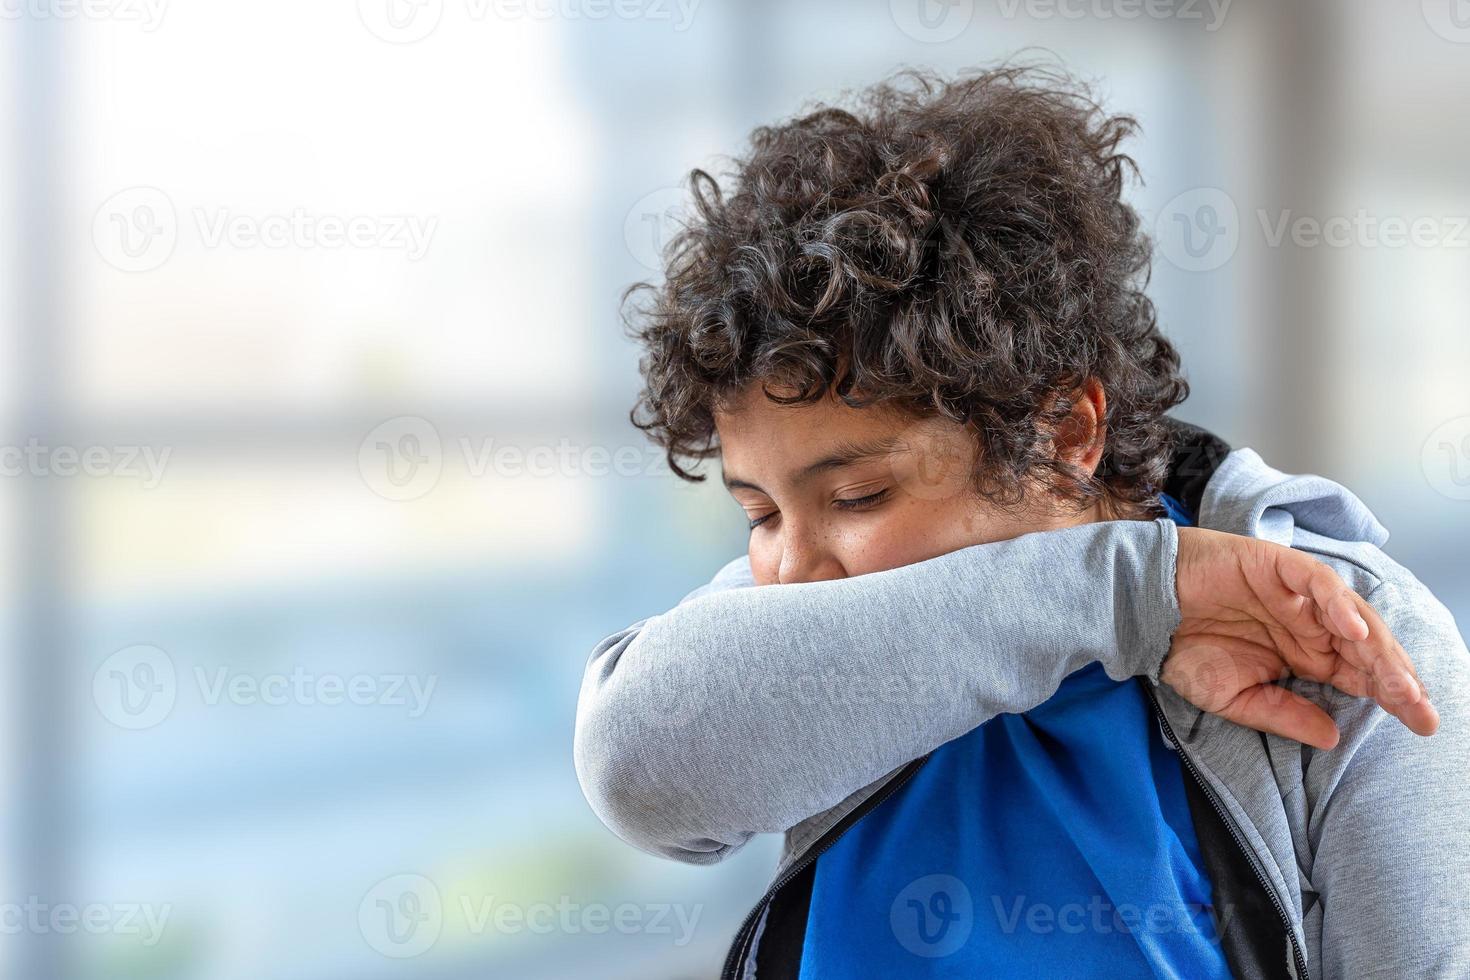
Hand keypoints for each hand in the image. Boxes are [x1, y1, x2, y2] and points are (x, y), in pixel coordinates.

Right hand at [1164, 526, 1438, 749]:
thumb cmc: (1182, 648)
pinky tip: (1352, 631)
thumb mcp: (1233, 697)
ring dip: (1377, 649)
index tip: (1420, 724)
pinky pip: (1318, 583)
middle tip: (1419, 708)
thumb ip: (1282, 714)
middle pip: (1368, 649)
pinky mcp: (1278, 566)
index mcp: (1304, 655)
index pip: (1361, 675)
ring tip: (1396, 681)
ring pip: (1353, 617)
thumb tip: (1331, 737)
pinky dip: (1337, 603)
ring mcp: (1296, 594)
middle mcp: (1309, 624)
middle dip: (1397, 678)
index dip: (1392, 696)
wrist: (1140, 608)